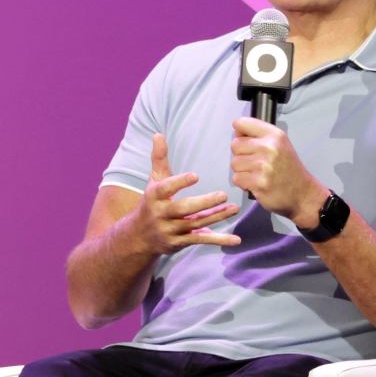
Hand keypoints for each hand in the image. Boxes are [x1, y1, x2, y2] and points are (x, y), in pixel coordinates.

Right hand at [128, 134, 240, 254]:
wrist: (139, 236)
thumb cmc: (152, 202)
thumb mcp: (154, 180)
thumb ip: (159, 158)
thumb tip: (158, 134)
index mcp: (155, 196)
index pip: (166, 188)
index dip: (180, 182)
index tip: (195, 176)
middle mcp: (162, 214)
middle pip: (184, 209)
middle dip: (203, 203)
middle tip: (223, 195)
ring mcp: (172, 230)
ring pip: (196, 224)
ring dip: (216, 217)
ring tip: (234, 208)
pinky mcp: (181, 242)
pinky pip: (202, 241)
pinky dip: (219, 240)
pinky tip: (236, 240)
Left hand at [230, 118, 325, 226]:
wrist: (302, 192)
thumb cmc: (289, 168)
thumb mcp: (280, 144)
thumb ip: (260, 136)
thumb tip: (237, 132)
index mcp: (274, 135)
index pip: (242, 123)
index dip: (240, 133)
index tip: (245, 141)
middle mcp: (269, 148)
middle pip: (235, 145)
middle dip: (241, 155)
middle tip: (253, 162)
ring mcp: (263, 166)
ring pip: (234, 163)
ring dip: (242, 170)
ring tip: (256, 174)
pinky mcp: (258, 183)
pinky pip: (237, 178)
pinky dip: (243, 183)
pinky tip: (255, 183)